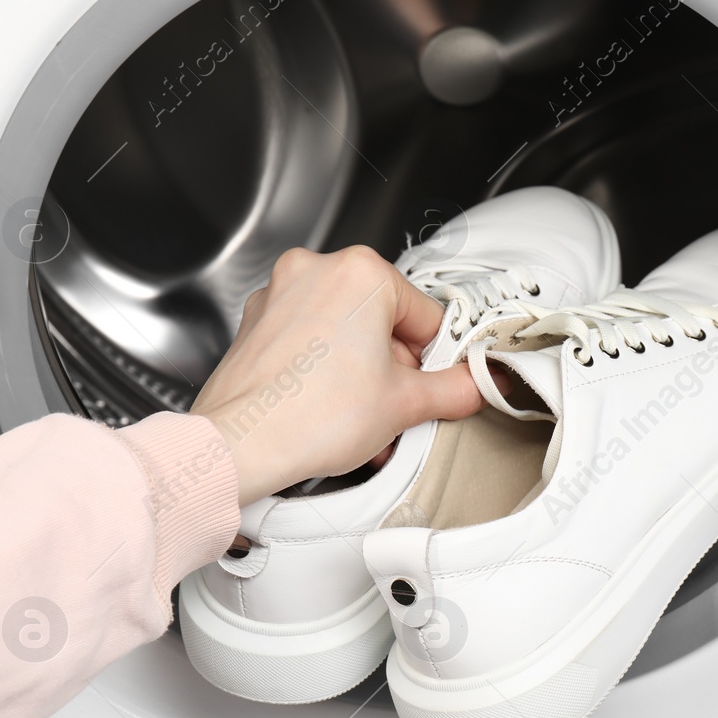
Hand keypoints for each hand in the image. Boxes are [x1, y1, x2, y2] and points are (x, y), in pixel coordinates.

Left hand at [190, 245, 482, 505]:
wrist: (240, 446)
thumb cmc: (309, 418)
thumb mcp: (406, 404)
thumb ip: (455, 389)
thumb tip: (476, 384)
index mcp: (361, 273)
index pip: (426, 316)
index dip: (435, 360)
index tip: (433, 385)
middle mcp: (316, 271)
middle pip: (383, 322)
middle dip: (394, 369)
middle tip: (396, 407)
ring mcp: (279, 294)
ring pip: (345, 332)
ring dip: (362, 374)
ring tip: (362, 417)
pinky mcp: (256, 322)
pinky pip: (309, 340)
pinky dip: (326, 370)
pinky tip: (330, 408)